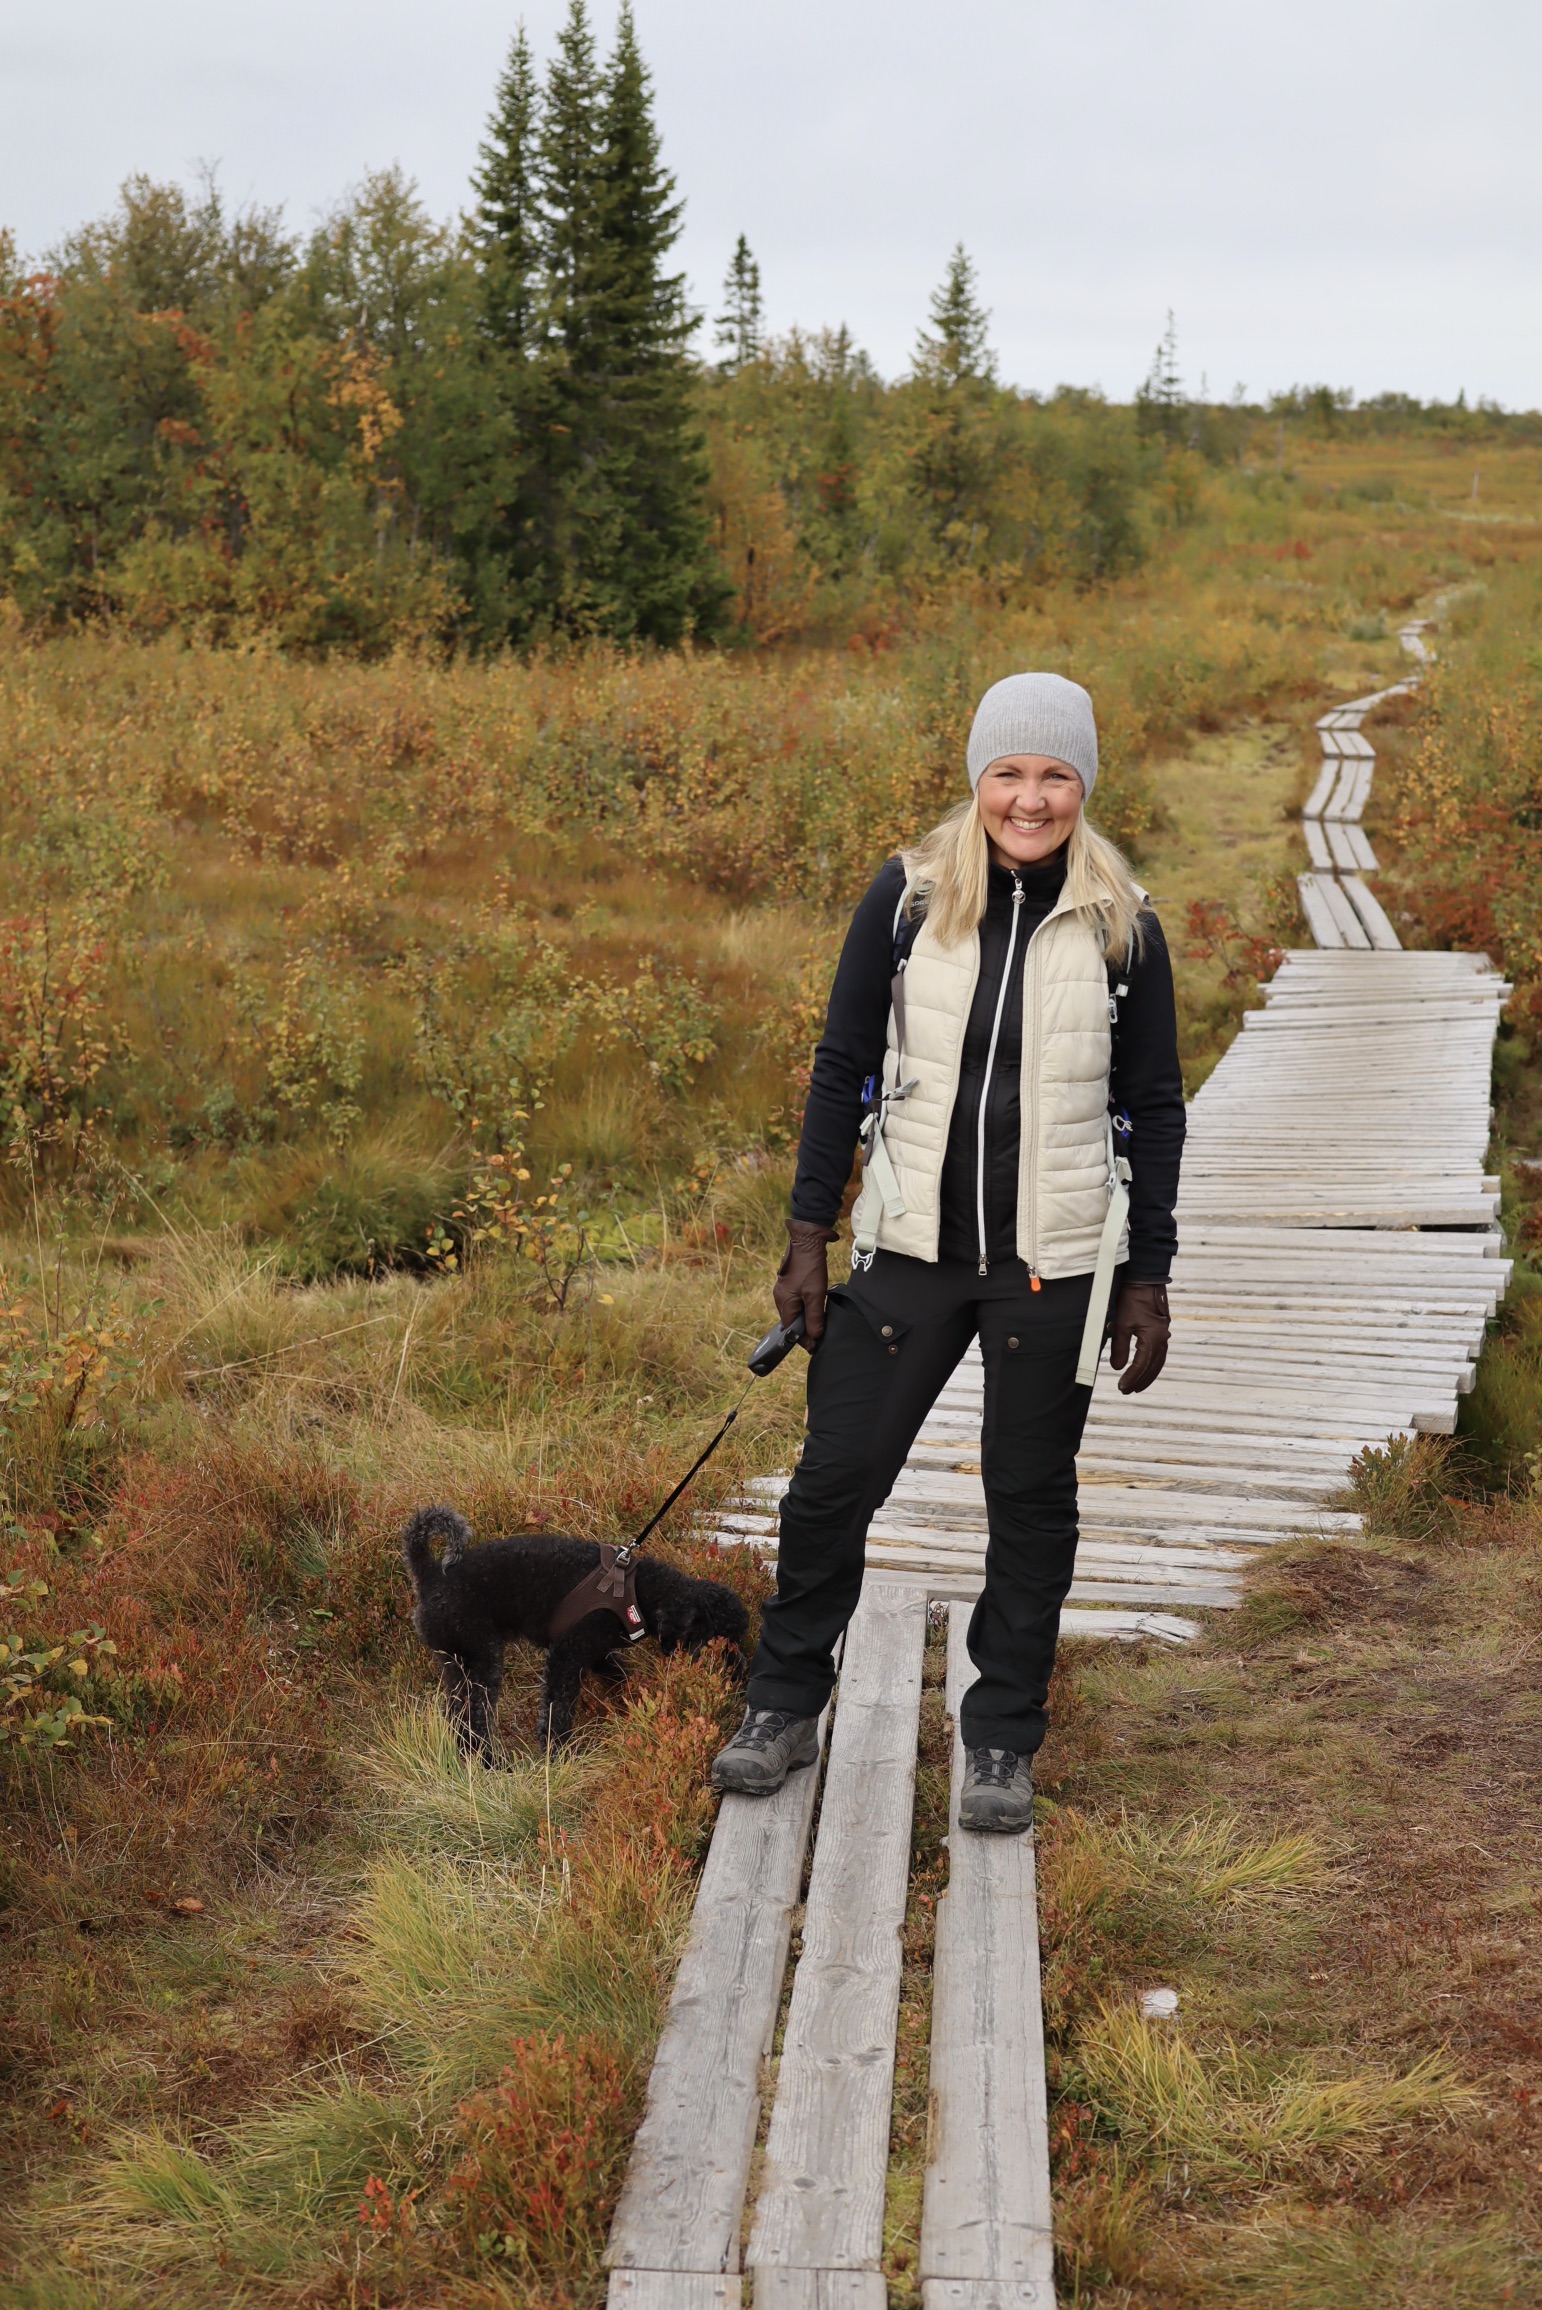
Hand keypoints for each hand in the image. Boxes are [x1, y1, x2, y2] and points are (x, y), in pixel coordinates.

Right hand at [774, 1220, 835, 1344]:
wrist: (807, 1241)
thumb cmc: (810, 1266)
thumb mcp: (816, 1294)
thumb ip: (814, 1316)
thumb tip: (814, 1336)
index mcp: (784, 1302)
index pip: (791, 1329)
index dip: (803, 1339)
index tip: (815, 1346)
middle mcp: (780, 1297)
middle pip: (791, 1321)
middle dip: (804, 1330)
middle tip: (819, 1336)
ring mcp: (783, 1290)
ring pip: (794, 1312)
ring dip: (805, 1319)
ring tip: (819, 1324)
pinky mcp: (789, 1284)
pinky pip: (795, 1302)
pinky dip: (804, 1308)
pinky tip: (815, 1308)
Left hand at [1108, 1280, 1169, 1393]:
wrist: (1145, 1279)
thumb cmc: (1132, 1299)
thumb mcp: (1121, 1324)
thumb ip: (1120, 1348)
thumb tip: (1117, 1368)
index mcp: (1153, 1338)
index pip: (1142, 1366)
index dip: (1131, 1378)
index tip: (1122, 1387)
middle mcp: (1162, 1339)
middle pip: (1153, 1367)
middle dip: (1140, 1380)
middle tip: (1127, 1391)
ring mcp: (1164, 1334)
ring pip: (1158, 1361)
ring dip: (1147, 1374)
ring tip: (1136, 1385)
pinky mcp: (1161, 1329)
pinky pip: (1158, 1352)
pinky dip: (1151, 1363)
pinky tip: (1144, 1368)